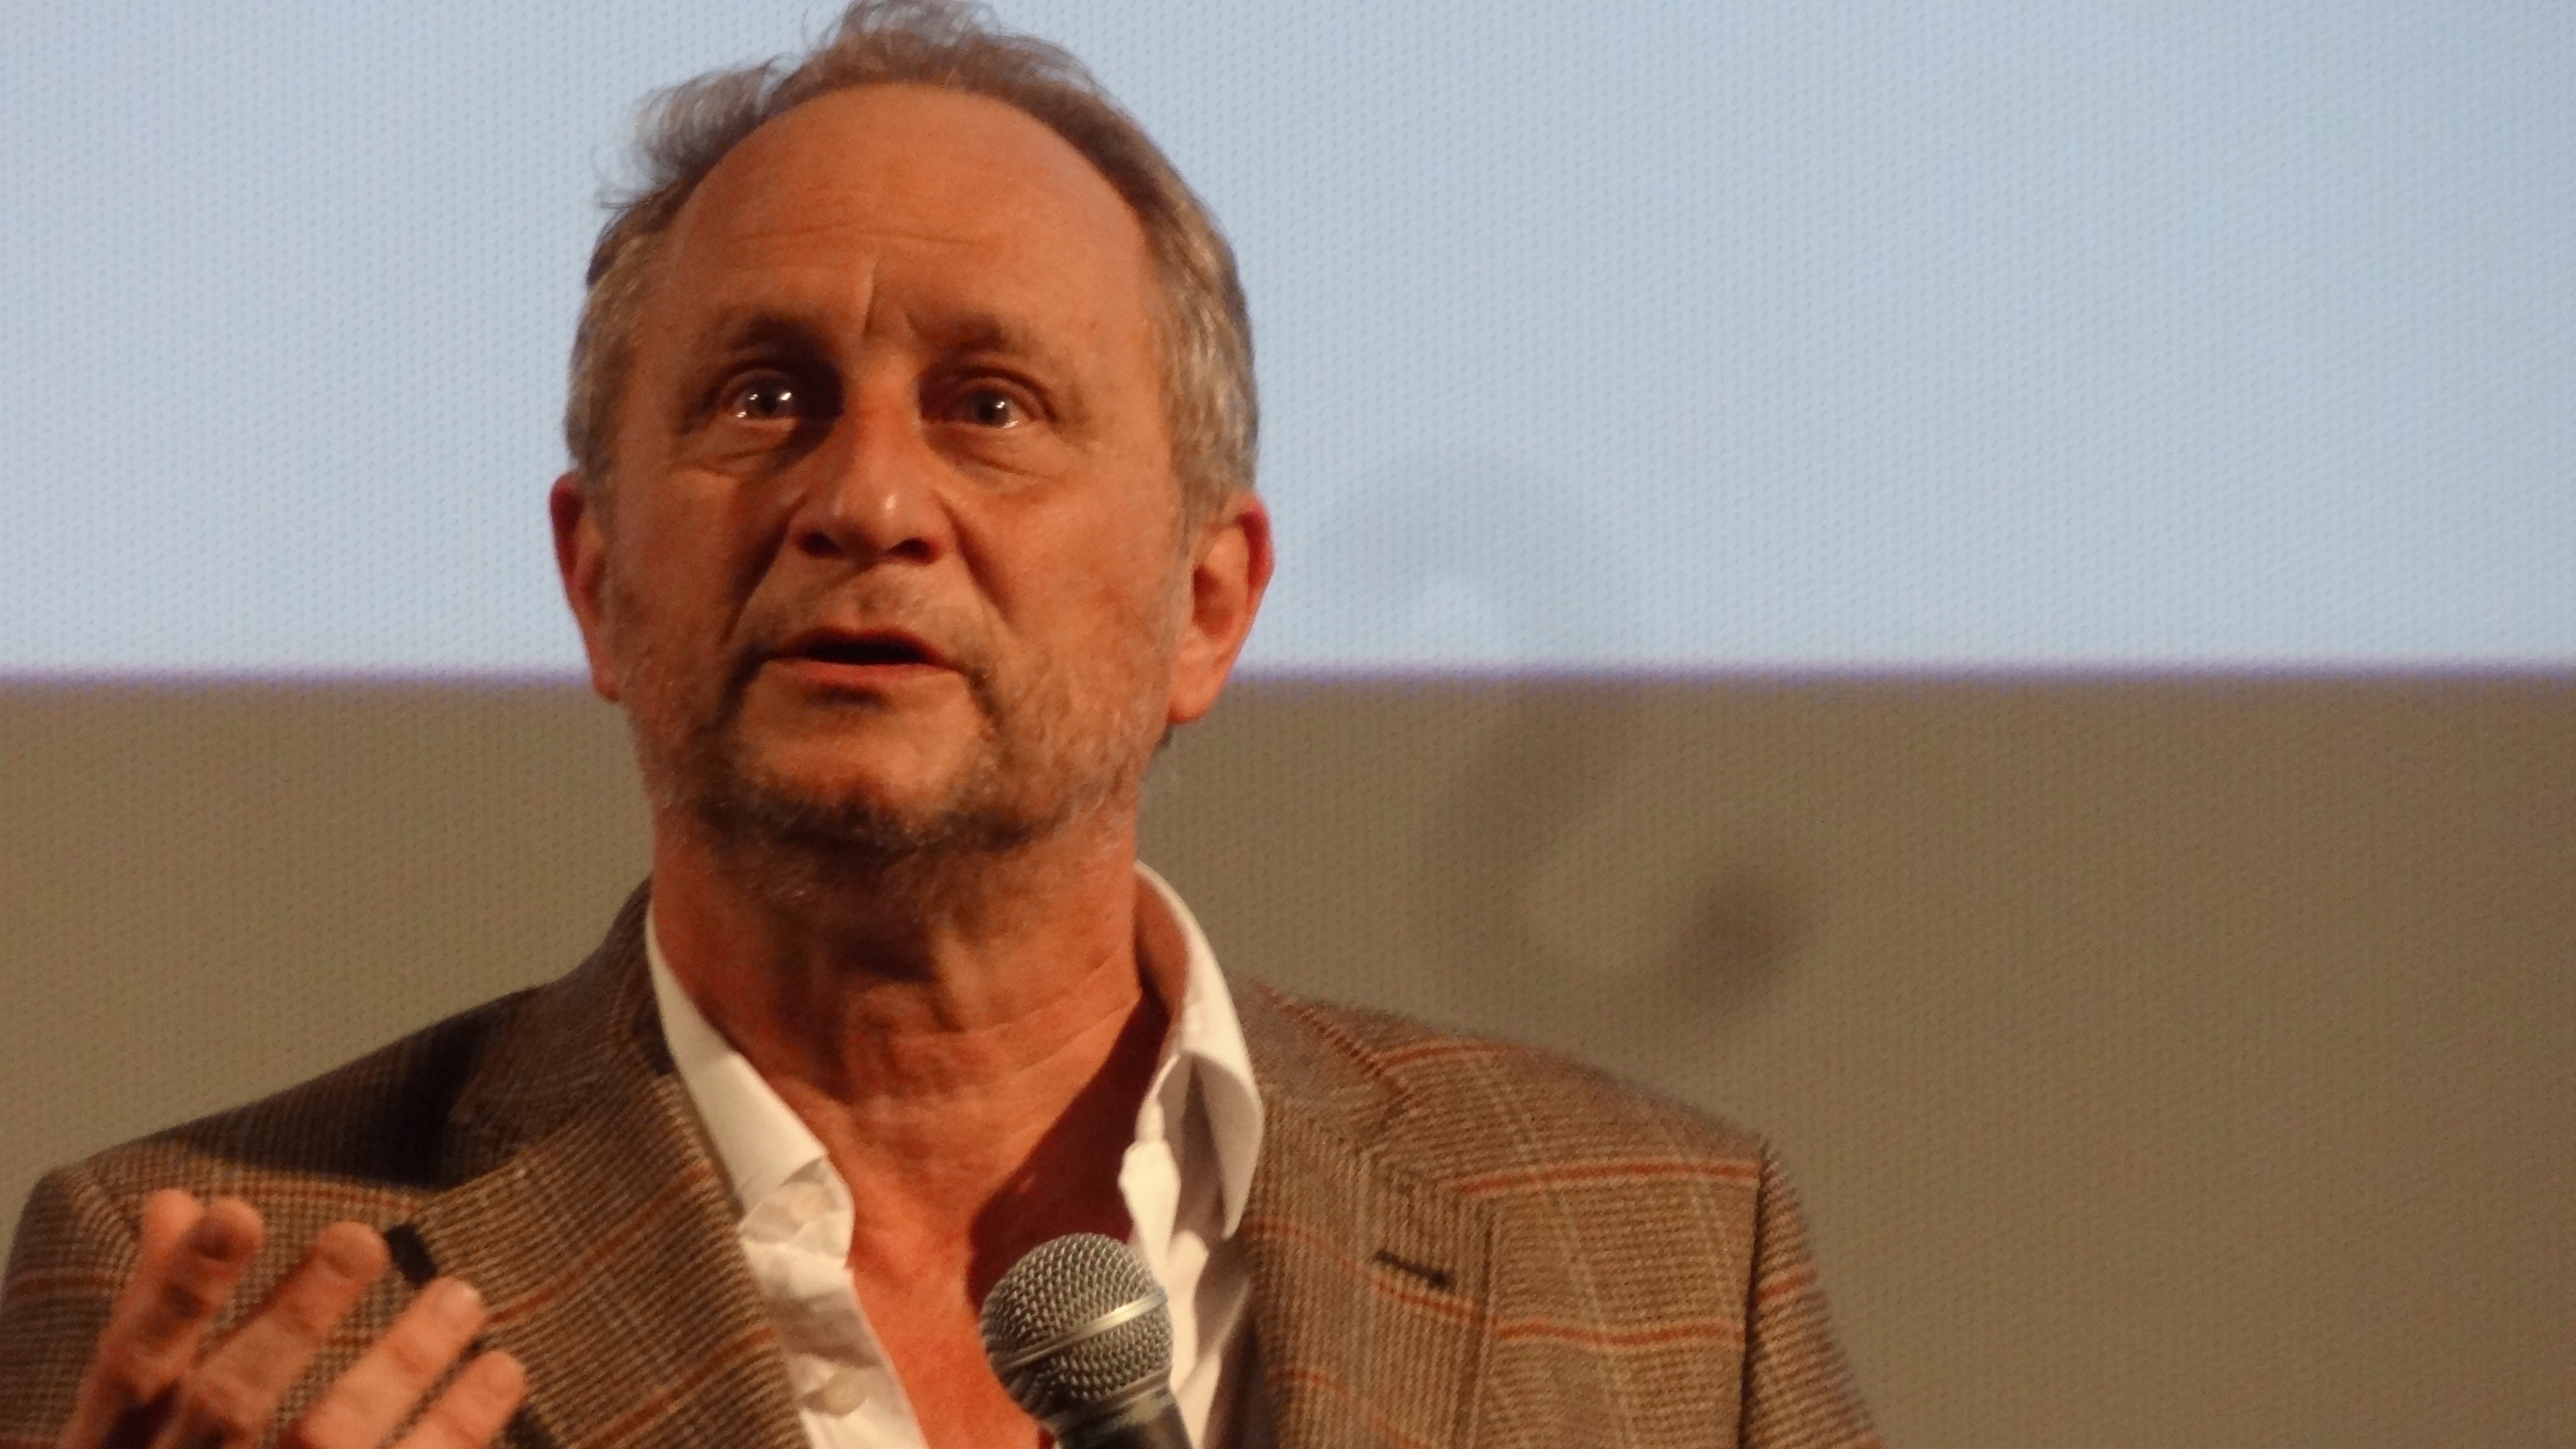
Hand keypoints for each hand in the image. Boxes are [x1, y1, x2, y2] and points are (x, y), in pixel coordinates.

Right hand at [57, 1191, 525, 1448]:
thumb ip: (156, 1314)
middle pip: (228, 1404)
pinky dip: (455, 1429)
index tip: (235, 1210)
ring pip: (328, 1444)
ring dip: (399, 1365)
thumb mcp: (129, 1420)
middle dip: (291, 1320)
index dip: (180, 1292)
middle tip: (361, 1237)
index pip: (132, 1366)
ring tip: (462, 1295)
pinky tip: (501, 1372)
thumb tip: (177, 1200)